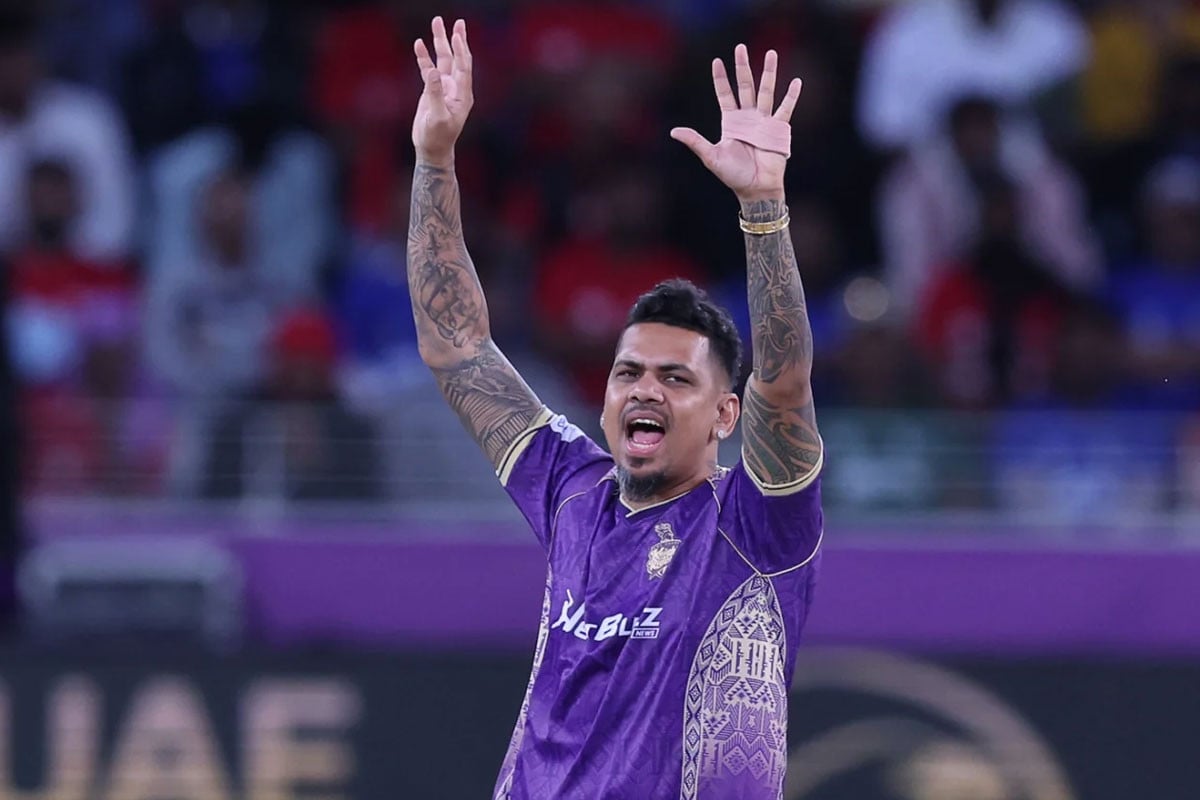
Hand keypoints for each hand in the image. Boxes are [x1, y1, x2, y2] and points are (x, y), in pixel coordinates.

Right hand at [412, 16, 473, 166]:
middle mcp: (456, 88)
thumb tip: (433, 71)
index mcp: (462, 95)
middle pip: (456, 58)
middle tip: (456, 21)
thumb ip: (435, 93)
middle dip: (455, 39)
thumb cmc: (438, 138)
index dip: (461, 50)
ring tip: (436, 23)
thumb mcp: (437, 116)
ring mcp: (444, 88)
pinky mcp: (432, 90)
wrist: (432, 149)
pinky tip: (419, 44)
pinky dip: (424, 57)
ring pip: (443, 60)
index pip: (464, 67)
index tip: (457, 34)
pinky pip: (428, 69)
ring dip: (439, 43)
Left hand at [670, 45, 801, 202]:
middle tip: (740, 47)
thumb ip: (695, 141)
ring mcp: (764, 122)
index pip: (725, 94)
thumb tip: (673, 131)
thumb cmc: (733, 175)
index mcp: (731, 122)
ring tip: (771, 53)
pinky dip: (790, 97)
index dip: (720, 79)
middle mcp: (748, 118)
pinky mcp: (778, 130)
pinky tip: (796, 82)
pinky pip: (785, 110)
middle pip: (745, 86)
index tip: (716, 61)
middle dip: (742, 67)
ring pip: (766, 91)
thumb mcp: (711, 157)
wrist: (755, 189)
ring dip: (768, 73)